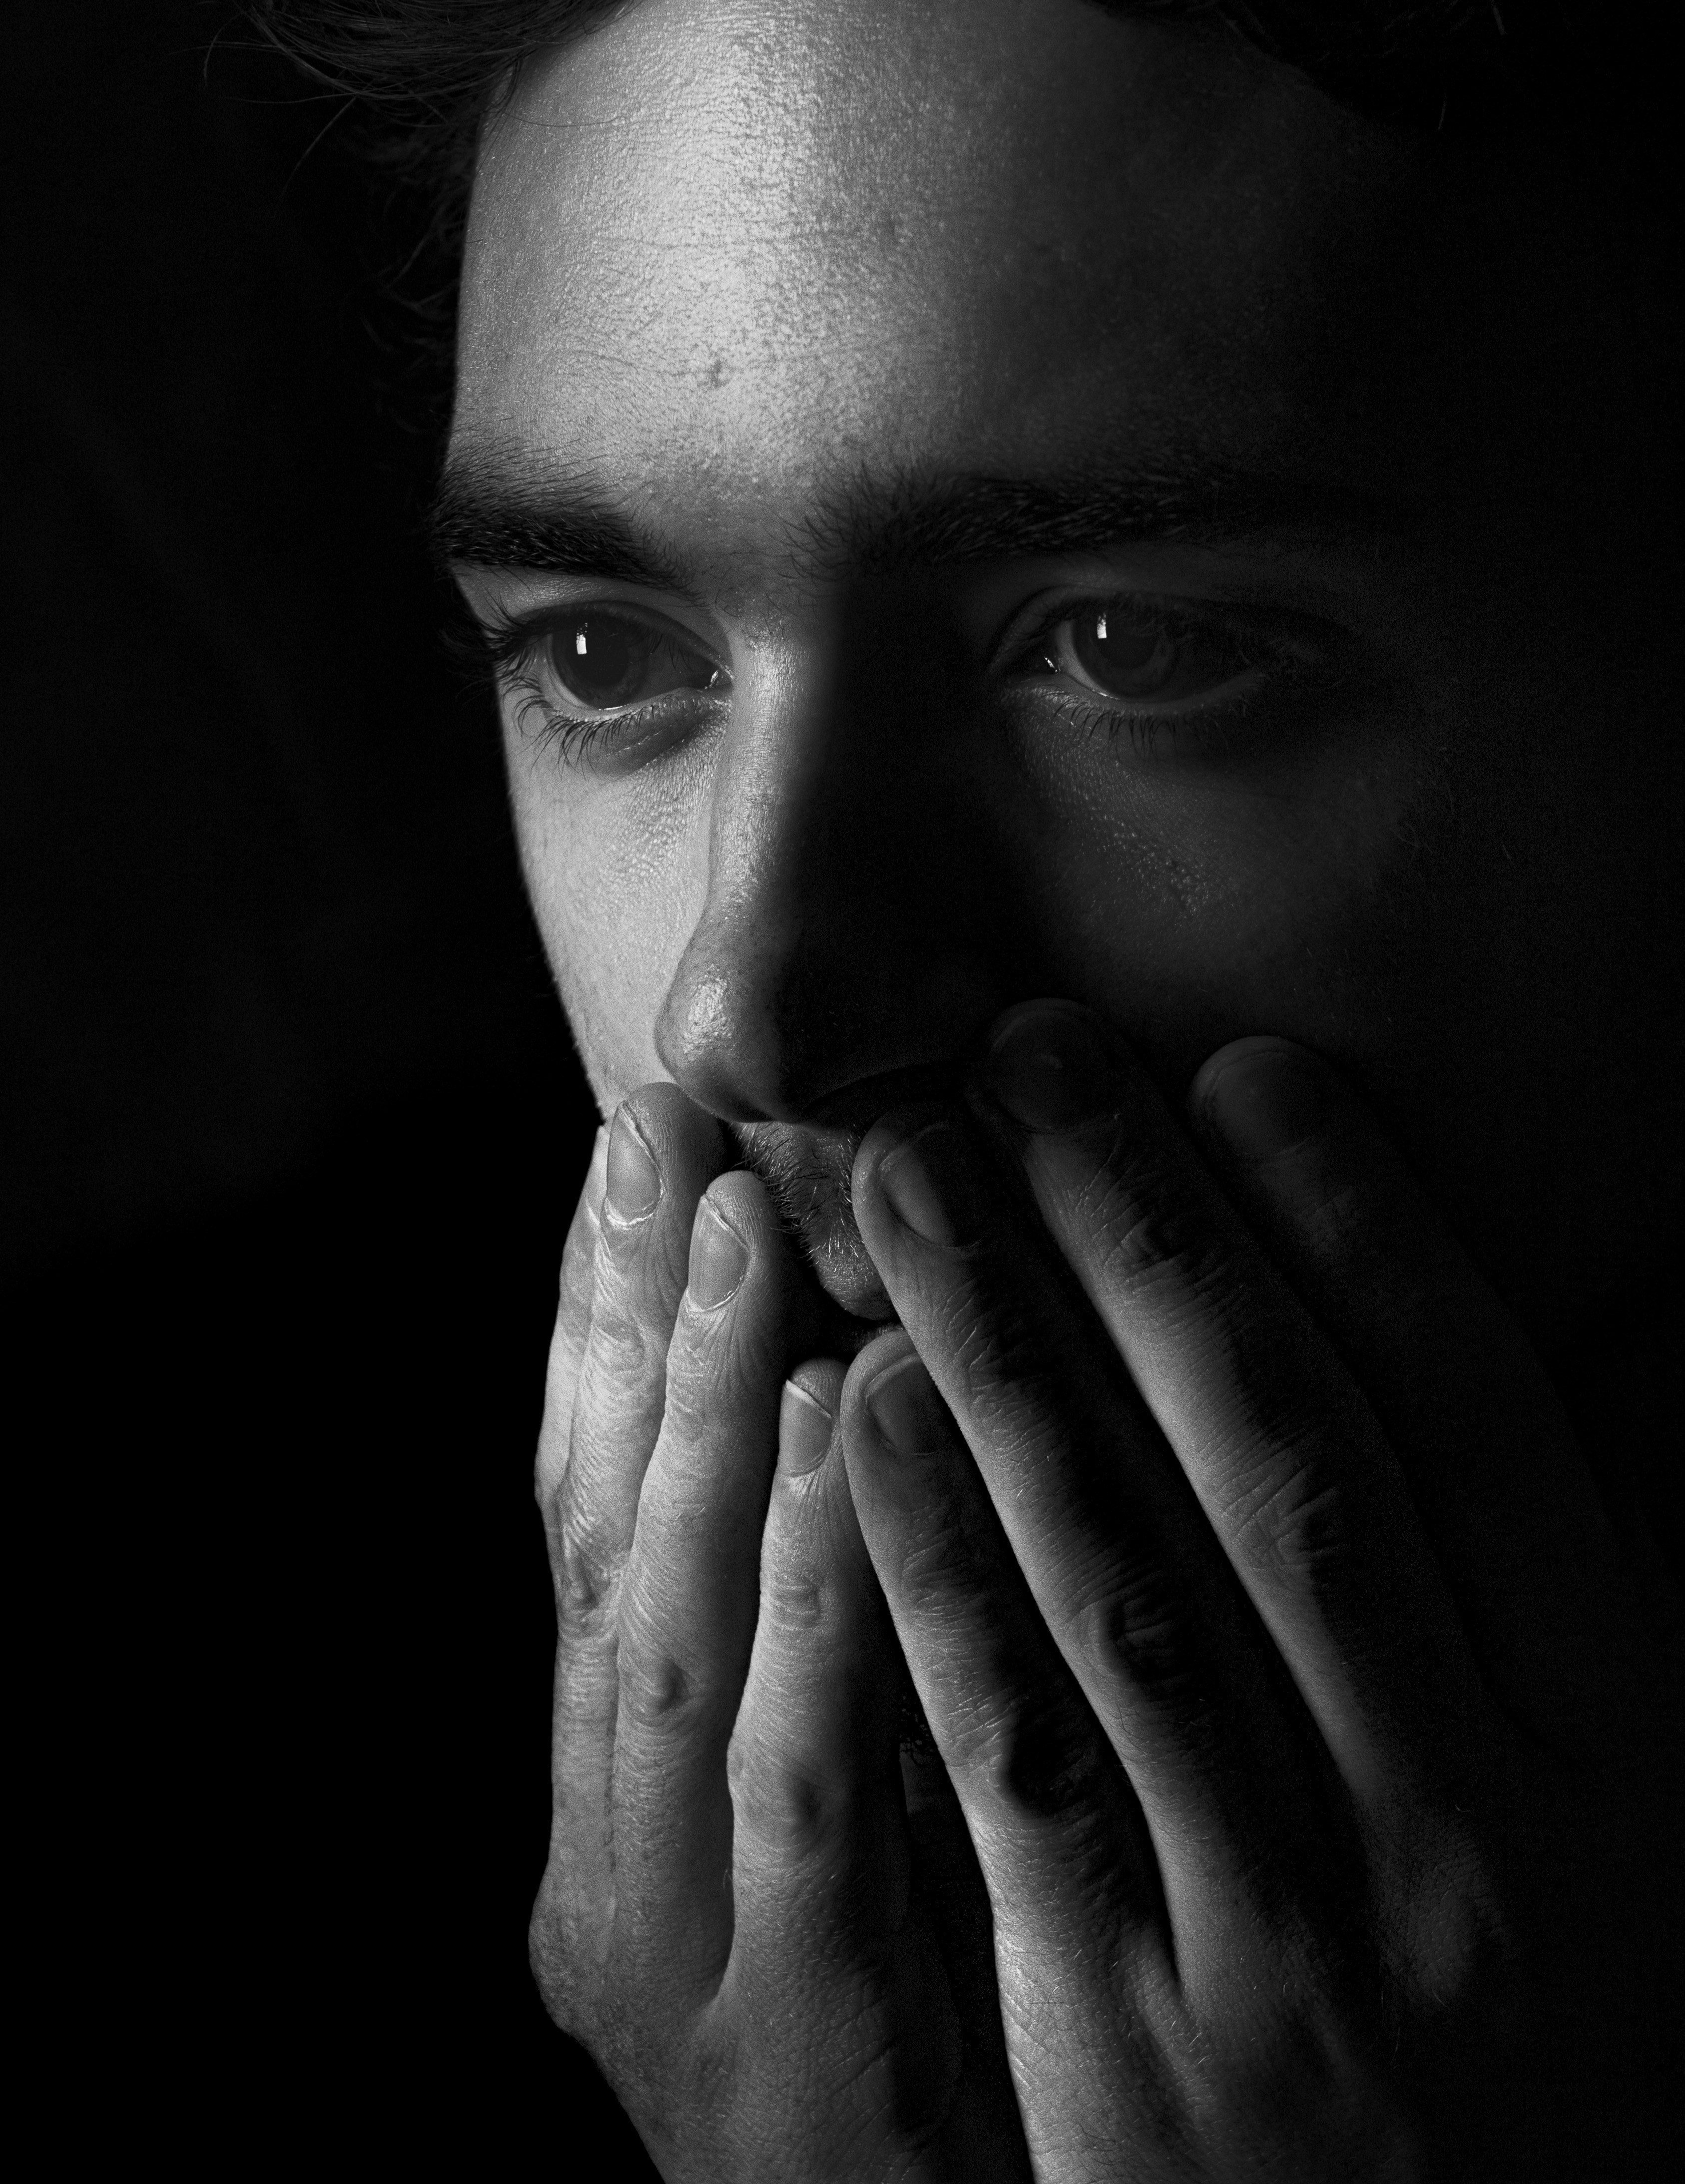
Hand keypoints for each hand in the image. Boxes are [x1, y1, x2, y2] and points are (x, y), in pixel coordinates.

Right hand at [528, 1086, 1028, 2179]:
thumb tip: (868, 1381)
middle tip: (679, 1129)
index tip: (641, 1143)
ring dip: (714, 1431)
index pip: (593, 1522)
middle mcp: (609, 1874)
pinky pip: (810, 1806)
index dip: (602, 1326)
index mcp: (614, 1809)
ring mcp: (683, 1979)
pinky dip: (823, 1614)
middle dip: (642, 1338)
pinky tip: (857, 1448)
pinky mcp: (794, 2074)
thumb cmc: (928, 2056)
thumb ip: (820, 1647)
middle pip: (614, 1556)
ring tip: (757, 1233)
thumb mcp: (846, 1834)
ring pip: (678, 1656)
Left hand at [839, 1004, 1681, 2181]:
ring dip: (1006, 1353)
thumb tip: (1624, 1298)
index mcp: (1613, 1746)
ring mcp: (1305, 1935)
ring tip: (905, 1177)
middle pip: (1288, 1470)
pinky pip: (1022, 1760)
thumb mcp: (1624, 1803)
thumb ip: (1585, 1562)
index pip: (1485, 1431)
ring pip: (1132, 1585)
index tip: (1243, 1068)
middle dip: (1147, 1240)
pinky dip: (933, 1568)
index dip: (1365, 1229)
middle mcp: (1477, 1825)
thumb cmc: (1537, 2019)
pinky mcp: (1142, 2032)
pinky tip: (855, 1408)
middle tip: (1026, 1063)